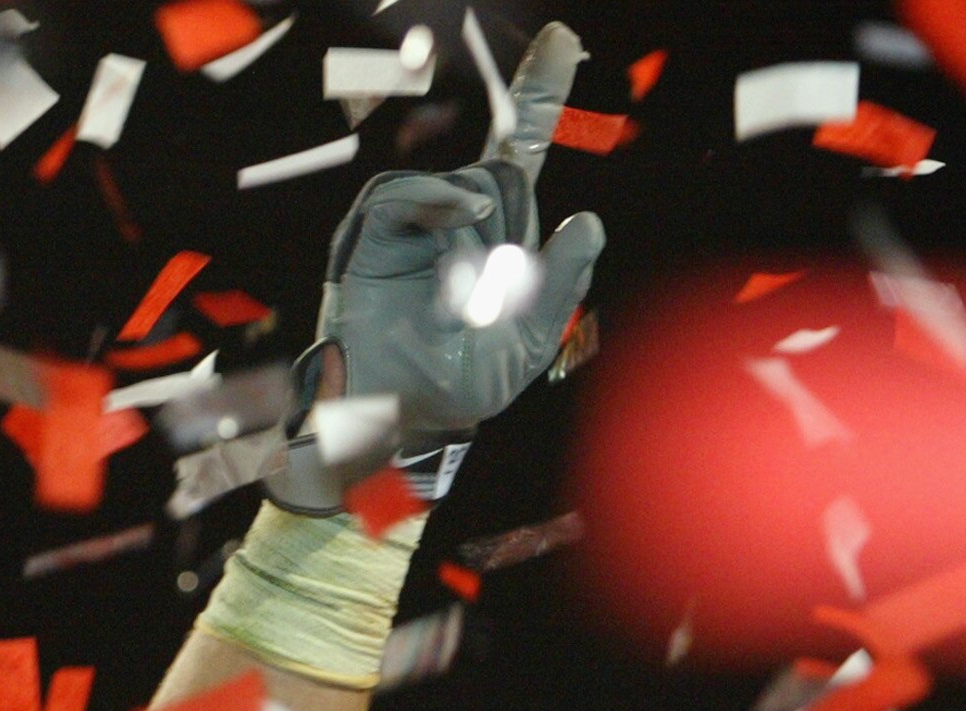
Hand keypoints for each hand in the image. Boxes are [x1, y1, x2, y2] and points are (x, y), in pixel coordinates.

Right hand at [274, 21, 605, 510]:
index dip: (540, 93)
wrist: (401, 414)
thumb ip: (561, 281)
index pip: (520, 151)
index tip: (566, 40)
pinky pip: (410, 191)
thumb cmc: (463, 382)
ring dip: (481, 230)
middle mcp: (456, 216)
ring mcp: (416, 219)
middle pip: (506, 173)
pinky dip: (438, 202)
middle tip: (497, 290)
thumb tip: (589, 222)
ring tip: (468, 293)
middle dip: (515, 224)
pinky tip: (459, 226)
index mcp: (495, 234)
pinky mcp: (375, 228)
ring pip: (466, 183)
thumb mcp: (531, 340)